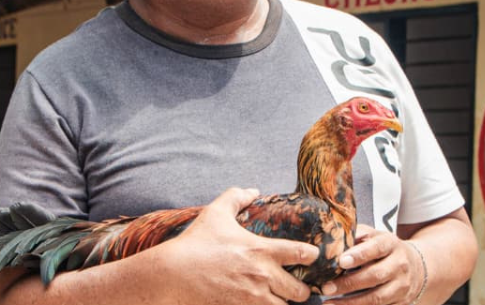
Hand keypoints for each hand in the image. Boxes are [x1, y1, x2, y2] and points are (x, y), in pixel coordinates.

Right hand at [157, 187, 319, 303]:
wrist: (171, 274)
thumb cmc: (195, 243)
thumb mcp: (215, 213)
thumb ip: (236, 198)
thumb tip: (253, 191)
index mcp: (261, 251)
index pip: (303, 254)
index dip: (313, 255)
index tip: (312, 256)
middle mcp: (262, 277)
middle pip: (300, 291)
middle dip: (301, 290)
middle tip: (296, 286)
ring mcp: (251, 299)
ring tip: (280, 299)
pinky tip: (261, 304)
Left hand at [321, 225, 423, 304]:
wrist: (417, 267)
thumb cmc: (386, 250)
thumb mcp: (375, 236)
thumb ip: (356, 236)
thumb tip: (333, 241)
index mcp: (391, 244)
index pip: (376, 248)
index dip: (359, 255)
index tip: (341, 261)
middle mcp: (400, 265)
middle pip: (374, 276)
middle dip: (348, 283)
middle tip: (326, 287)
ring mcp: (402, 286)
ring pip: (377, 298)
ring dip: (351, 303)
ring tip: (329, 303)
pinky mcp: (401, 302)